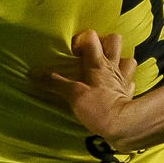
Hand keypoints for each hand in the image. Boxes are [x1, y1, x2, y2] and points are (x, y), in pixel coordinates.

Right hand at [41, 30, 141, 146]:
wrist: (124, 125)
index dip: (81, 40)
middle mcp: (113, 66)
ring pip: (127, 58)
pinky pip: (130, 81)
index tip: (72, 54)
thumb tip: (33, 73)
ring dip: (118, 60)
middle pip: (115, 40)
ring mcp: (124, 79)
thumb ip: (54, 82)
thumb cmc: (98, 107)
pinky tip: (117, 87)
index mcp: (97, 63)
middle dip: (104, 43)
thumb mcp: (72, 94)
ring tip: (106, 69)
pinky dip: (124, 81)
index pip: (91, 37)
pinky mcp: (129, 93)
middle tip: (91, 56)